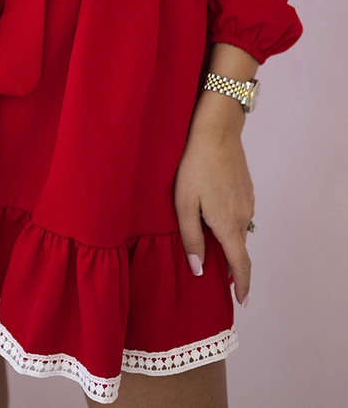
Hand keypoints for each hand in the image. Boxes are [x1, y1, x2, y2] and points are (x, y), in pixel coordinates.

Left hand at [174, 88, 254, 306]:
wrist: (216, 131)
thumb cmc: (194, 167)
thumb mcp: (184, 204)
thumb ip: (192, 239)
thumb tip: (200, 270)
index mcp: (228, 225)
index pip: (240, 265)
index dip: (241, 285)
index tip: (241, 302)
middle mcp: (243, 216)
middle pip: (239, 249)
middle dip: (230, 265)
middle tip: (216, 276)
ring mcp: (247, 200)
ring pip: (239, 229)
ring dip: (229, 242)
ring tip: (211, 246)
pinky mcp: (246, 187)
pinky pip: (239, 213)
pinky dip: (230, 223)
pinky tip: (214, 214)